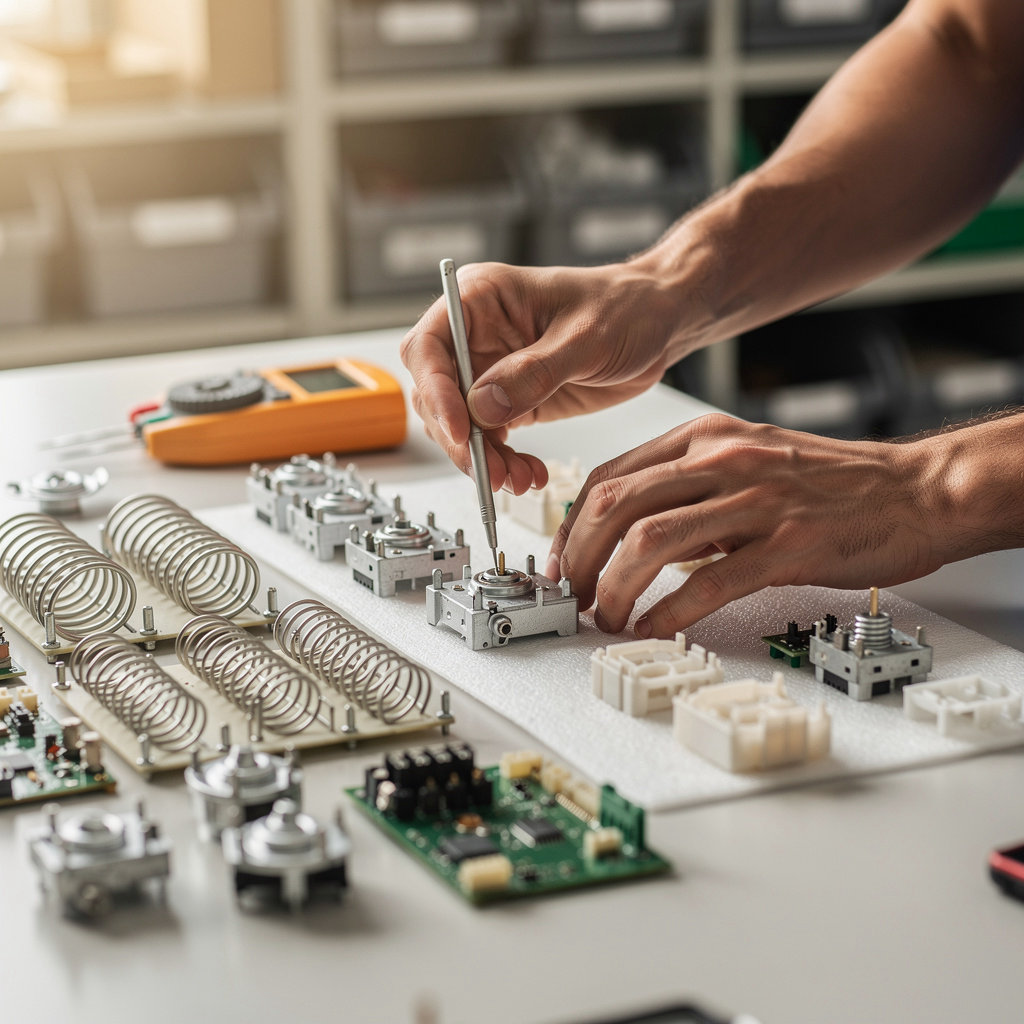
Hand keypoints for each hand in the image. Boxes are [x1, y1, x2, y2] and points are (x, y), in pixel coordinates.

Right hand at [399, 261, 681, 492]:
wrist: (657, 322)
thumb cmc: (626, 307)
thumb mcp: (585, 337)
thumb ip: (533, 372)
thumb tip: (482, 407)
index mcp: (480, 299)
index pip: (429, 345)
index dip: (436, 390)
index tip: (460, 430)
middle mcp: (474, 335)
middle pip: (437, 394)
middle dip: (461, 438)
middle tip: (490, 471)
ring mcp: (489, 370)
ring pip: (461, 425)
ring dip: (483, 459)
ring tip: (518, 481)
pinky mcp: (509, 400)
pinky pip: (490, 439)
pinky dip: (504, 463)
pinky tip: (529, 474)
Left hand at [547, 413, 958, 636]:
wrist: (916, 490)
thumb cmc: (835, 482)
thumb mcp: (750, 462)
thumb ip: (693, 489)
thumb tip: (639, 536)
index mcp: (707, 438)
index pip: (612, 476)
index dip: (573, 525)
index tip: (564, 559)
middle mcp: (723, 460)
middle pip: (616, 505)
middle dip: (579, 557)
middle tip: (573, 593)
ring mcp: (755, 500)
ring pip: (651, 541)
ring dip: (614, 587)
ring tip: (604, 615)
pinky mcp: (787, 545)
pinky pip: (708, 582)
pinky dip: (667, 610)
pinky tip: (651, 625)